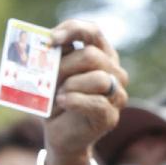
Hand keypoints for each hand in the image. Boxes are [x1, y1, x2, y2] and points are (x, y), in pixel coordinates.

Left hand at [46, 20, 127, 164]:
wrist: (60, 134)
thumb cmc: (57, 99)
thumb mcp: (53, 73)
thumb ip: (56, 57)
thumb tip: (49, 43)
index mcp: (102, 55)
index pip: (93, 32)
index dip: (73, 30)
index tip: (51, 40)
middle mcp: (115, 72)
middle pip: (91, 56)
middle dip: (64, 66)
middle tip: (49, 78)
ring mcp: (117, 94)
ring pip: (98, 78)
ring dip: (71, 85)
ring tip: (58, 95)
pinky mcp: (111, 116)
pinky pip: (96, 102)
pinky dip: (74, 100)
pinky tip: (63, 102)